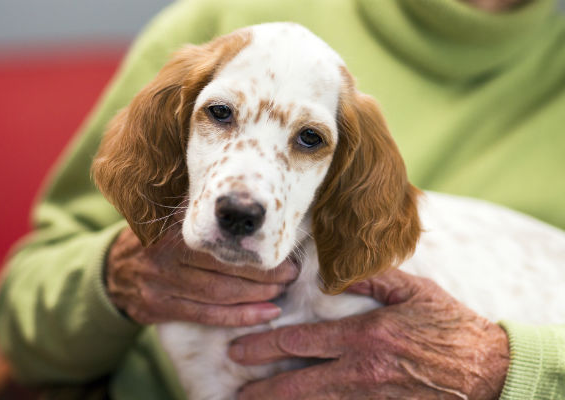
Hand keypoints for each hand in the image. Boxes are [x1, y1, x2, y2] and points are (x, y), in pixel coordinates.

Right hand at [105, 227, 297, 325]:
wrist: (112, 270)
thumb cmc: (157, 238)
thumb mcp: (171, 214)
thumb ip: (200, 209)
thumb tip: (246, 199)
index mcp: (173, 227)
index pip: (220, 238)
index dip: (253, 245)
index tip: (280, 245)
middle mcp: (166, 254)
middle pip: (224, 267)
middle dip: (263, 272)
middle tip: (291, 272)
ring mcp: (161, 283)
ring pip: (219, 293)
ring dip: (257, 294)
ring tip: (282, 290)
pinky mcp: (160, 307)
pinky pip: (207, 315)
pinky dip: (240, 316)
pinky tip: (265, 314)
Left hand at [229, 270, 509, 398]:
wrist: (486, 370)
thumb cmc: (446, 325)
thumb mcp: (412, 291)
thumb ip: (371, 279)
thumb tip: (333, 272)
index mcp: (365, 335)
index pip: (302, 342)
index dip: (266, 347)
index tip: (239, 350)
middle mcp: (363, 371)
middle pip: (299, 384)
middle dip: (262, 389)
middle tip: (236, 391)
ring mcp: (372, 399)